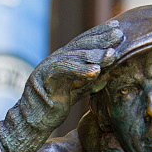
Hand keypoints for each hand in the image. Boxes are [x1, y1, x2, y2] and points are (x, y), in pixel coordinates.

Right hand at [0, 21, 123, 151]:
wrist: (32, 121)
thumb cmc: (53, 107)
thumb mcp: (75, 92)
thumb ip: (88, 83)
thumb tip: (105, 76)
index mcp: (65, 61)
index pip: (84, 44)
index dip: (100, 35)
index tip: (118, 30)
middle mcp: (57, 59)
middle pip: (81, 46)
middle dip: (100, 39)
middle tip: (118, 34)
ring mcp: (49, 66)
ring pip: (74, 57)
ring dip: (94, 55)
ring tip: (112, 55)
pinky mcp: (43, 77)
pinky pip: (64, 70)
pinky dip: (80, 70)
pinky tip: (95, 70)